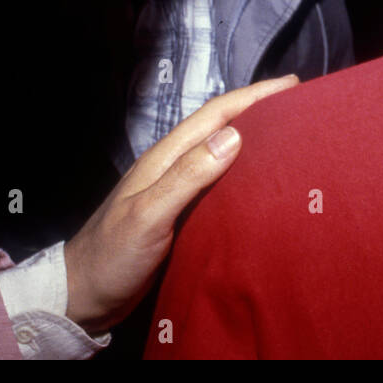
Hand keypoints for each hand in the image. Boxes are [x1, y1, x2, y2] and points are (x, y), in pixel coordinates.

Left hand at [62, 74, 298, 332]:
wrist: (81, 297)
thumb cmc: (111, 256)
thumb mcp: (149, 216)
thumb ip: (187, 176)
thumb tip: (233, 136)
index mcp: (164, 158)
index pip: (215, 115)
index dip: (253, 97)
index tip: (293, 85)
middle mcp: (173, 167)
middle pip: (222, 129)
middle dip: (260, 112)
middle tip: (301, 107)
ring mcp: (176, 191)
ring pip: (223, 155)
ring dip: (255, 142)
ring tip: (291, 139)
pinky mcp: (182, 215)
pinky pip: (220, 184)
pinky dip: (245, 175)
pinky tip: (263, 184)